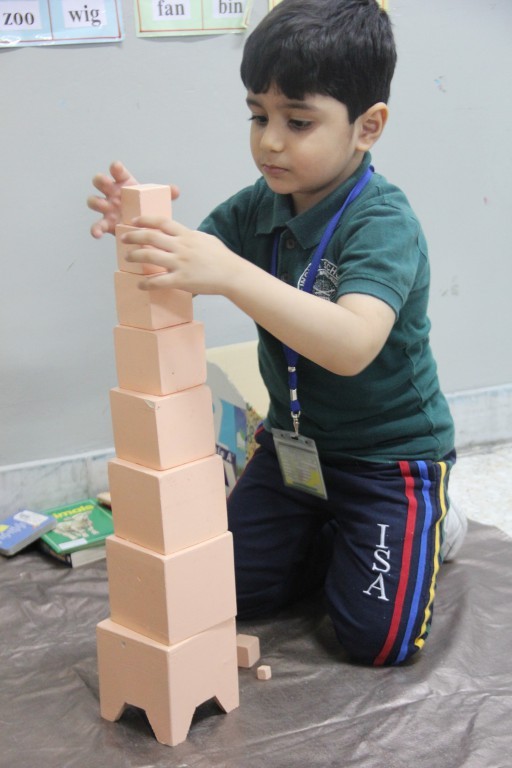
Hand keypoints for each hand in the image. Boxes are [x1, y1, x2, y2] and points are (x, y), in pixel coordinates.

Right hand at [86, 161, 179, 238]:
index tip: (117, 167)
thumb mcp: (158, 200)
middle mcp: (112, 193)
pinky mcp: (106, 224)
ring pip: (94, 201)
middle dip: (101, 180)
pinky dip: (95, 229)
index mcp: (124, 183)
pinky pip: (97, 226)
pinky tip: (97, 234)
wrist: (145, 228)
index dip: (116, 168)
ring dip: (96, 202)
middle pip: (100, 182)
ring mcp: (107, 208)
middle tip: (106, 183)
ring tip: (104, 205)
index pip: (118, 172)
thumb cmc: (148, 208)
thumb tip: (175, 190)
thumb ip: (166, 194)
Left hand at [121, 216, 241, 295]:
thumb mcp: (206, 239)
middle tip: (123, 238)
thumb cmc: (222, 258)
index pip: (162, 222)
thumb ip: (191, 236)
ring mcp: (180, 263)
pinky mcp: (182, 280)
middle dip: (133, 236)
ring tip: (127, 258)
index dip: (145, 220)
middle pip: (151, 237)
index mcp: (187, 235)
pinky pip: (159, 282)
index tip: (133, 221)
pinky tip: (139, 284)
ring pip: (150, 257)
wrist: (233, 275)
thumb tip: (181, 234)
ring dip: (135, 256)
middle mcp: (181, 247)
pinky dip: (146, 283)